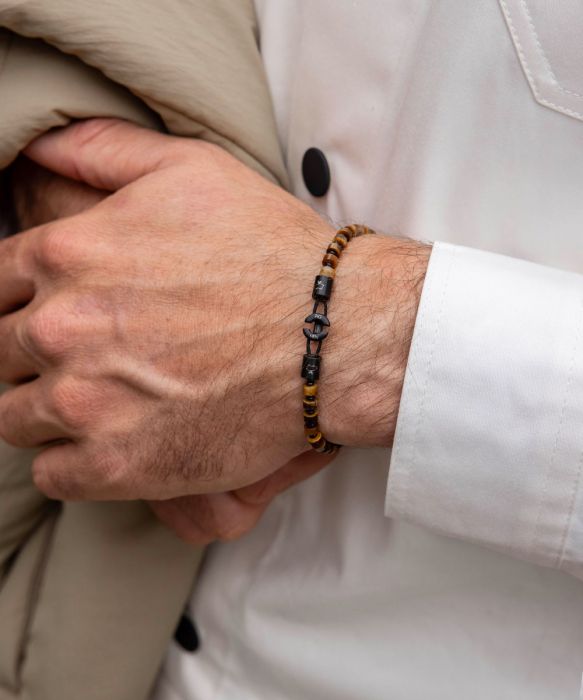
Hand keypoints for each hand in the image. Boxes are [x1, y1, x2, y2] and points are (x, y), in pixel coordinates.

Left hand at [0, 119, 428, 507]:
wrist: (334, 336)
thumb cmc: (269, 251)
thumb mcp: (189, 170)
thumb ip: (102, 150)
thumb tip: (40, 149)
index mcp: (67, 254)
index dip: (22, 300)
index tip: (53, 312)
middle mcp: (63, 328)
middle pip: (2, 353)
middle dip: (32, 354)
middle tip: (86, 357)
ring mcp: (87, 403)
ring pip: (15, 417)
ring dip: (46, 410)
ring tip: (97, 401)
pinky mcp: (119, 465)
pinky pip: (52, 475)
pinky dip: (70, 462)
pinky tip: (107, 442)